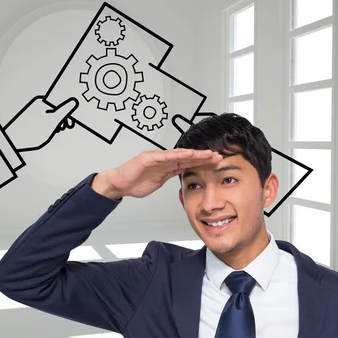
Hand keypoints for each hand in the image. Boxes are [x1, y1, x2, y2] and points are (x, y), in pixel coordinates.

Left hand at [3, 95, 78, 150]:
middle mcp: (37, 104)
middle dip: (60, 120)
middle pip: (56, 110)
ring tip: (49, 132)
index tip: (68, 123)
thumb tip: (74, 101)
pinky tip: (43, 133)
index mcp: (42, 101)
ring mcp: (33, 112)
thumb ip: (65, 110)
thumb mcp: (53, 121)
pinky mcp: (30, 119)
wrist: (13, 142)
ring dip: (53, 125)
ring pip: (50, 117)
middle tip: (58, 129)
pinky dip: (46, 128)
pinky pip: (43, 121)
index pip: (61, 103)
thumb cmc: (31, 132)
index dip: (67, 114)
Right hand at [93, 149, 222, 198]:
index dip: (202, 162)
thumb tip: (182, 173)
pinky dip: (177, 154)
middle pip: (187, 156)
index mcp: (167, 165)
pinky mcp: (149, 158)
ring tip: (208, 154)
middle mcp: (163, 159)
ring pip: (179, 154)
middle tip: (218, 156)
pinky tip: (188, 154)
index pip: (188, 162)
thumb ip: (170, 175)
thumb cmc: (135, 182)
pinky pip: (165, 156)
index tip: (216, 162)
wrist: (119, 183)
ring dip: (194, 154)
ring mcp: (156, 157)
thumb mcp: (158, 181)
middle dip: (203, 157)